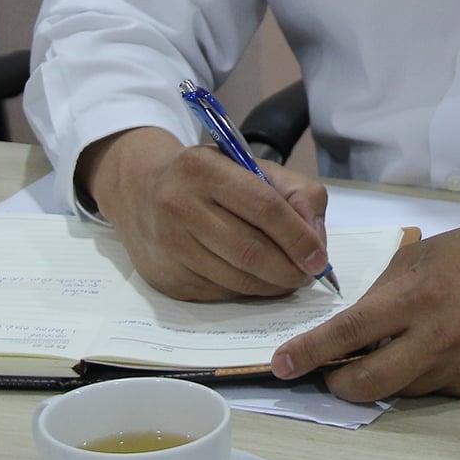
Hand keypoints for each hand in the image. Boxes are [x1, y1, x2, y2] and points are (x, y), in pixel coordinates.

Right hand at [87, 128, 330, 300]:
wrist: (141, 191)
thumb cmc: (209, 178)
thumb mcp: (251, 166)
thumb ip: (295, 194)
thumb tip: (316, 242)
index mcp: (205, 169)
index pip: (264, 207)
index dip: (297, 237)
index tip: (319, 258)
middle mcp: (179, 205)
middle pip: (250, 250)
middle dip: (289, 270)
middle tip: (307, 276)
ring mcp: (169, 244)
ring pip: (236, 279)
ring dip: (271, 286)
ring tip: (287, 280)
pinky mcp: (164, 277)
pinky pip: (218, 293)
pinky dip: (246, 292)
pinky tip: (255, 282)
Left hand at [270, 213, 459, 401]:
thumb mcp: (426, 253)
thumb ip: (387, 290)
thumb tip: (355, 323)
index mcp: (417, 298)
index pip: (348, 335)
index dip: (309, 353)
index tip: (281, 365)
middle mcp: (436, 342)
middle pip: (367, 386)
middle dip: (338, 384)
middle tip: (332, 371)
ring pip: (401, 389)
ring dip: (387, 374)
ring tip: (399, 345)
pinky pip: (437, 389)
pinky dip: (426, 373)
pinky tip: (443, 346)